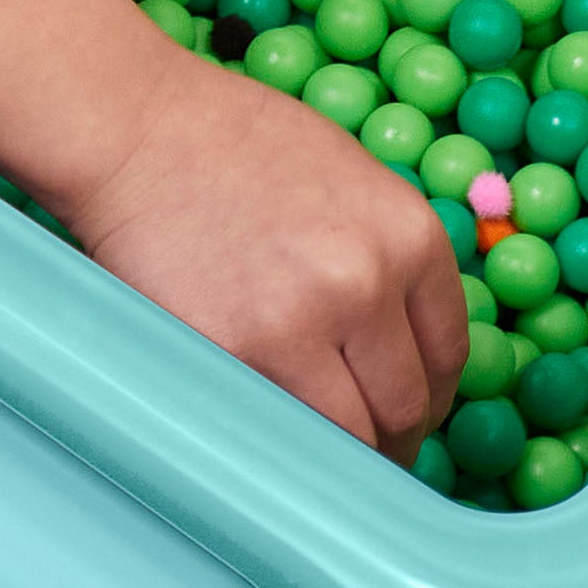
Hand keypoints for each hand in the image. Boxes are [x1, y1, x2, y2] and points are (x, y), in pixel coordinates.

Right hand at [52, 47, 466, 459]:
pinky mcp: (239, 354)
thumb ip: (390, 255)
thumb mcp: (352, 179)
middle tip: (370, 450)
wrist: (137, 131)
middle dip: (394, 436)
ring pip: (353, 433)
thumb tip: (409, 343)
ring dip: (345, 455)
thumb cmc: (236, 145)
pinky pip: (285, 429)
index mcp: (409, 236)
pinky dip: (289, 444)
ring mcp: (303, 324)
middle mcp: (369, 282)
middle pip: (407, 404)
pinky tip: (279, 437)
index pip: (449, 351)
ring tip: (325, 455)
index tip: (410, 410)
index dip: (432, 394)